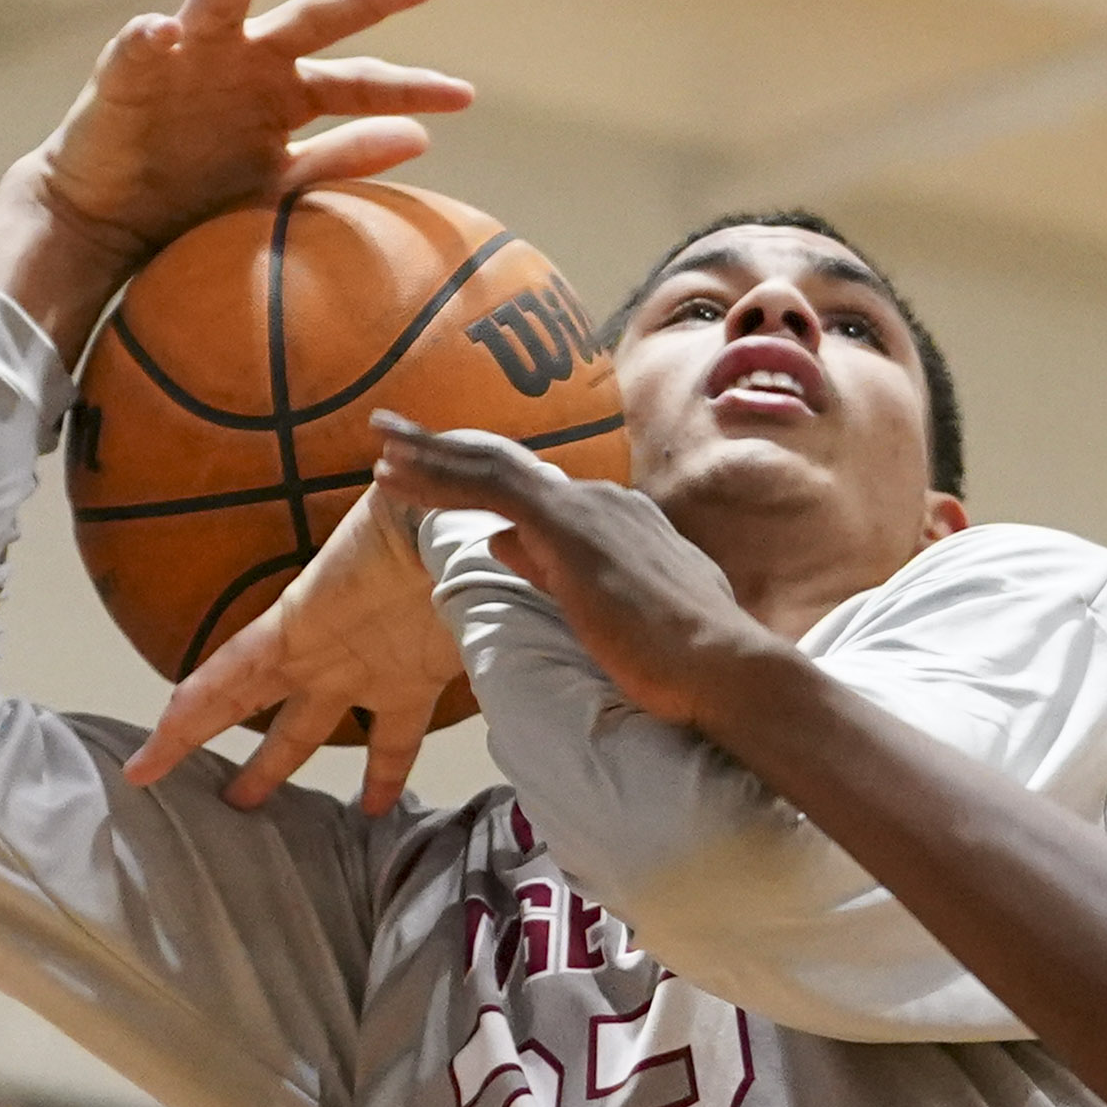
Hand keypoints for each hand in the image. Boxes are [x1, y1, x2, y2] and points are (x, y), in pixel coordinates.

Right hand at [34, 0, 465, 273]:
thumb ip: (346, 156)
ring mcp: (189, 60)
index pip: (361, 85)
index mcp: (287, 94)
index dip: (410, 88)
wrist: (116, 220)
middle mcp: (247, 64)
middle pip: (314, 23)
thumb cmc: (200, 196)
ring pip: (220, 3)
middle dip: (366, 2)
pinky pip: (140, 49)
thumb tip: (421, 136)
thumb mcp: (284, 181)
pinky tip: (163, 31)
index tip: (464, 95)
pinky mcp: (130, 74)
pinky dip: (150, 37)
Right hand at [124, 489, 458, 811]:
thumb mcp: (392, 499)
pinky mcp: (413, 682)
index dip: (185, 720)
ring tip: (245, 803)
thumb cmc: (426, 508)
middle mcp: (320, 652)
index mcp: (299, 619)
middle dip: (202, 740)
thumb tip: (385, 473)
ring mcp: (364, 670)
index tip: (145, 764)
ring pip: (308, 729)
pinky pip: (393, 740)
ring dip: (276, 765)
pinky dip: (386, 773)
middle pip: (246, 706)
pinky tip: (377, 811)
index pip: (226, 678)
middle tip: (160, 781)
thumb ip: (376, 501)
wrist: (481, 529)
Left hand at [370, 418, 768, 728]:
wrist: (725, 668)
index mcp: (622, 522)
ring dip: (430, 454)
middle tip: (393, 438)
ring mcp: (586, 510)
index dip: (487, 481)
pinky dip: (437, 477)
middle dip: (447, 451)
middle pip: (509, 467)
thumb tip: (504, 540)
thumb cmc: (686, 663)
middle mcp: (604, 502)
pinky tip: (395, 476)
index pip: (541, 494)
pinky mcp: (566, 528)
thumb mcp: (619, 614)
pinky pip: (488, 488)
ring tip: (381, 442)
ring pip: (491, 468)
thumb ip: (561, 573)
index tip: (446, 477)